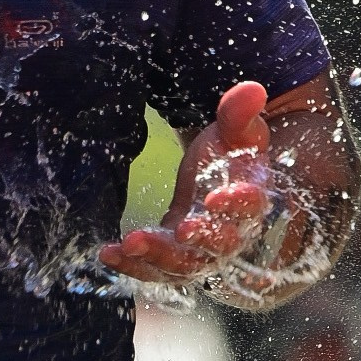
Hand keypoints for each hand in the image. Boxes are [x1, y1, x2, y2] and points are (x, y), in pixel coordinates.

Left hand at [97, 81, 280, 289]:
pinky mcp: (174, 258)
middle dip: (199, 241)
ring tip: (128, 244)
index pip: (252, 205)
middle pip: (219, 246)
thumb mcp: (234, 129)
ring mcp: (202, 252)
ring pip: (185, 266)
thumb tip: (253, 89)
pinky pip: (157, 271)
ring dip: (157, 259)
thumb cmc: (228, 152)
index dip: (237, 204)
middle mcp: (232, 233)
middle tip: (179, 231)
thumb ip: (239, 113)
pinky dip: (133, 267)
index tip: (214, 198)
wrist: (215, 177)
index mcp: (251, 198)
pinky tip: (107, 254)